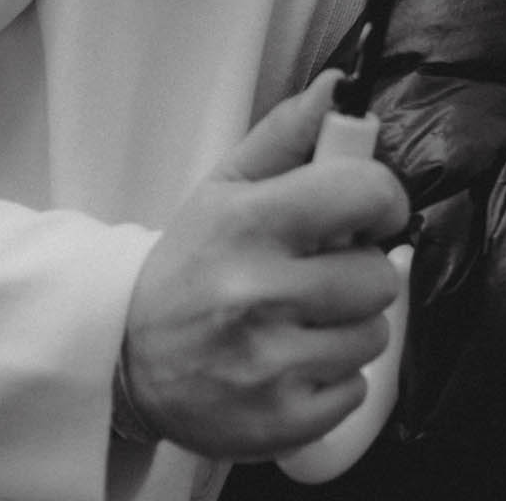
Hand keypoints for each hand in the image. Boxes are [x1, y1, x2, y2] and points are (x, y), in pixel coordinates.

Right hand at [116, 72, 409, 457]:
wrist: (124, 360)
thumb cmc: (191, 265)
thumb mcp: (226, 188)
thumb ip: (290, 134)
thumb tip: (343, 84)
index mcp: (250, 225)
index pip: (367, 193)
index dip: (381, 201)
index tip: (366, 213)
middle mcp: (258, 294)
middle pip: (380, 275)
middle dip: (359, 272)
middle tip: (317, 275)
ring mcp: (268, 364)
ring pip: (375, 335)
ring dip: (349, 328)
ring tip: (300, 322)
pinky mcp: (279, 421)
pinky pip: (357, 391)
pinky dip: (333, 380)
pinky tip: (291, 364)